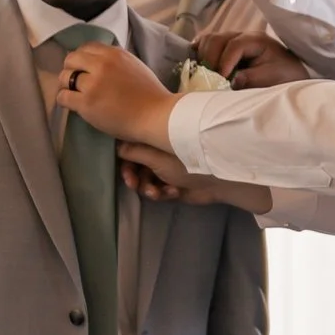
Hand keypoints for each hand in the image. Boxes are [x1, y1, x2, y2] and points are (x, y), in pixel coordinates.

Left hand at [55, 42, 178, 148]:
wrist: (155, 115)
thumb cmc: (149, 94)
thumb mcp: (133, 65)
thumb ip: (114, 61)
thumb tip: (97, 61)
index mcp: (114, 54)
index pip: (86, 47)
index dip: (81, 58)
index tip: (82, 68)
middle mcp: (101, 64)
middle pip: (71, 59)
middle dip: (70, 69)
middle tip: (75, 81)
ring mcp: (92, 84)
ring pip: (64, 77)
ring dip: (66, 85)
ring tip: (74, 94)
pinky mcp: (86, 103)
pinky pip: (63, 96)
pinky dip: (64, 100)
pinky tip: (72, 104)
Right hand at [119, 142, 272, 212]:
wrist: (217, 179)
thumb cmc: (187, 162)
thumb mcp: (157, 158)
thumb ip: (135, 152)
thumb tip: (116, 146)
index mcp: (155, 142)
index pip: (132, 150)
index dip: (125, 163)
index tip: (125, 173)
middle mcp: (159, 154)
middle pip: (136, 167)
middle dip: (135, 179)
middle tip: (135, 186)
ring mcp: (166, 170)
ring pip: (146, 181)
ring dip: (148, 188)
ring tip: (157, 193)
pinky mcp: (173, 184)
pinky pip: (158, 190)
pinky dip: (162, 193)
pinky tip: (172, 193)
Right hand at [198, 30, 309, 88]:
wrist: (290, 74)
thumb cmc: (283, 76)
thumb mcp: (271, 79)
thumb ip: (251, 79)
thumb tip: (230, 80)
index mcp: (257, 40)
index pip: (234, 45)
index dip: (224, 61)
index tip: (221, 79)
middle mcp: (243, 36)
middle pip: (217, 39)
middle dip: (211, 59)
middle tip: (211, 78)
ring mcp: (233, 39)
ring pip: (209, 39)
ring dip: (204, 56)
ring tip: (206, 74)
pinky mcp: (226, 47)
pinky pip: (207, 43)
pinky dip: (200, 52)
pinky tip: (199, 64)